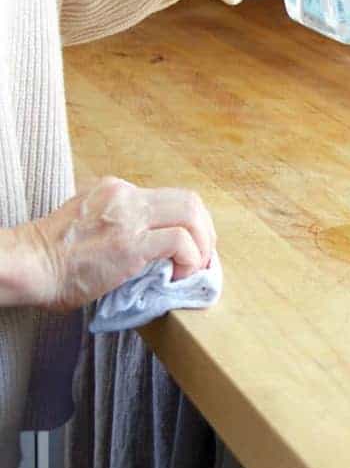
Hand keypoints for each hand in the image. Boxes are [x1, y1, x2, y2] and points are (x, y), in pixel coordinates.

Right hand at [3, 177, 215, 312]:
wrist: (27, 265)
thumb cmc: (50, 258)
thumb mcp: (87, 224)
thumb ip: (116, 226)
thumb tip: (146, 250)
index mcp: (116, 190)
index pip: (169, 198)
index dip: (188, 224)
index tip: (190, 248)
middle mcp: (126, 195)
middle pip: (189, 200)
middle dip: (204, 231)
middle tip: (202, 259)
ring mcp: (129, 216)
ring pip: (191, 215)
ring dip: (202, 245)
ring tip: (193, 269)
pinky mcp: (130, 242)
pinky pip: (180, 242)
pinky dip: (190, 260)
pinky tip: (178, 277)